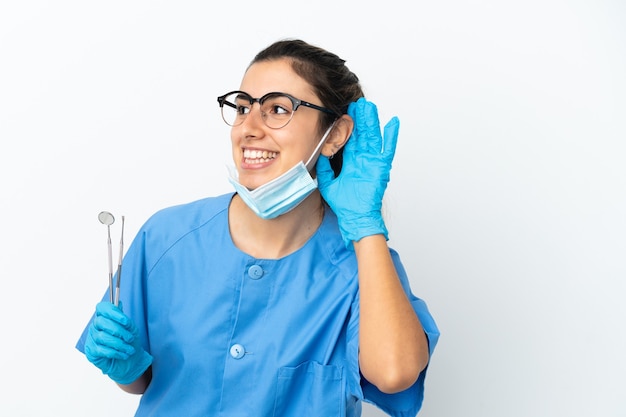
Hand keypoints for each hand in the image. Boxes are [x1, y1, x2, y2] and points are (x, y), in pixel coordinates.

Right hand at [84, 301, 152, 384]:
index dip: (112, 313)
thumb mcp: (131, 329)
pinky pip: (102, 350)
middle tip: (130, 338)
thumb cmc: (129, 342)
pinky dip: (116, 353)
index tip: (125, 321)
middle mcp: (96, 326)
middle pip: (102, 322)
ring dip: (120, 344)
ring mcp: (92, 338)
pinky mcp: (91, 351)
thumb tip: (118, 304)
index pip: (102, 308)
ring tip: (129, 349)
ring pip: (103, 337)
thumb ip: (124, 318)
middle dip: (119, 331)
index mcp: (105, 316)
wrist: (131, 361)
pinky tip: (124, 355)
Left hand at [317, 97, 398, 247]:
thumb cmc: (344, 203)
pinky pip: (388, 148)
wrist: (355, 216)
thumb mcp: (327, 183)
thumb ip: (324, 168)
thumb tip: (319, 153)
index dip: (348, 125)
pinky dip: (391, 136)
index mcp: (351, 161)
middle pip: (362, 134)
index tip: (345, 111)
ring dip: (372, 121)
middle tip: (357, 103)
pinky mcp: (382, 167)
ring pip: (373, 136)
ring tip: (369, 107)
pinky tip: (393, 122)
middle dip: (359, 118)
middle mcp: (362, 158)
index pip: (349, 139)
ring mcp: (373, 161)